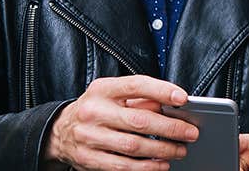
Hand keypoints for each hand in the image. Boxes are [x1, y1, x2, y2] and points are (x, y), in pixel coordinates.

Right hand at [43, 75, 198, 170]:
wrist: (58, 131)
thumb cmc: (96, 108)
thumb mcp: (112, 94)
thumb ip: (139, 97)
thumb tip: (172, 104)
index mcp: (102, 90)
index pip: (136, 86)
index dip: (161, 91)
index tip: (183, 98)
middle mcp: (93, 112)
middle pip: (139, 121)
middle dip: (170, 128)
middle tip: (190, 133)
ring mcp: (89, 137)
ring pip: (133, 147)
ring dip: (162, 151)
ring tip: (179, 150)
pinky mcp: (88, 159)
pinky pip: (122, 166)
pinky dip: (145, 167)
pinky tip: (160, 165)